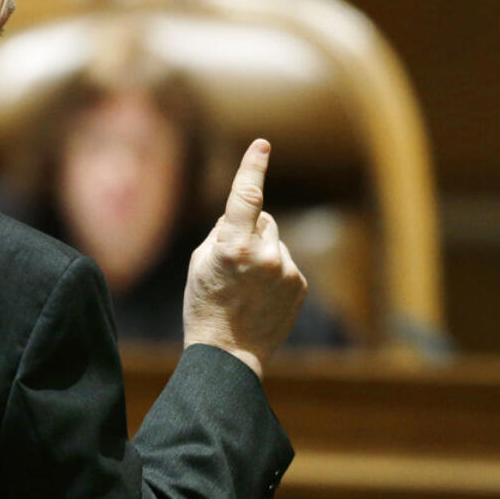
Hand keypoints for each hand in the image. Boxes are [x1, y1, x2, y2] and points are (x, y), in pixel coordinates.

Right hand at [183, 139, 307, 376]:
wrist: (229, 354)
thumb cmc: (204, 305)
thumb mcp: (200, 262)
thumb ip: (222, 232)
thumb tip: (242, 215)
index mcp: (232, 247)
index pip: (245, 197)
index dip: (253, 168)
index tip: (262, 144)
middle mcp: (265, 254)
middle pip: (261, 219)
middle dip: (248, 231)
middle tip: (230, 265)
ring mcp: (286, 270)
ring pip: (274, 241)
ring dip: (262, 253)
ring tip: (245, 286)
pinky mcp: (299, 283)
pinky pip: (284, 262)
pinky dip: (273, 272)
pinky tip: (259, 296)